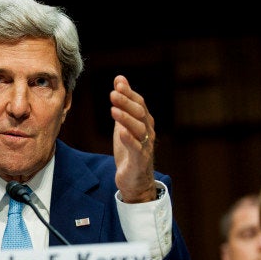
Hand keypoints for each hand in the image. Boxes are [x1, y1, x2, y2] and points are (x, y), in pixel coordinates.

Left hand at [110, 75, 155, 202]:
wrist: (135, 180)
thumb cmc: (130, 149)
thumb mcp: (124, 123)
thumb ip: (123, 103)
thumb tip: (119, 79)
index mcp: (144, 122)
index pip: (139, 104)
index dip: (129, 93)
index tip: (118, 82)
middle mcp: (148, 132)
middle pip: (139, 114)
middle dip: (126, 103)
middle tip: (113, 94)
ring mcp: (145, 146)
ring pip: (138, 130)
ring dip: (126, 119)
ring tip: (113, 110)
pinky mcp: (139, 161)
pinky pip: (136, 149)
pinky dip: (129, 140)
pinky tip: (121, 132)